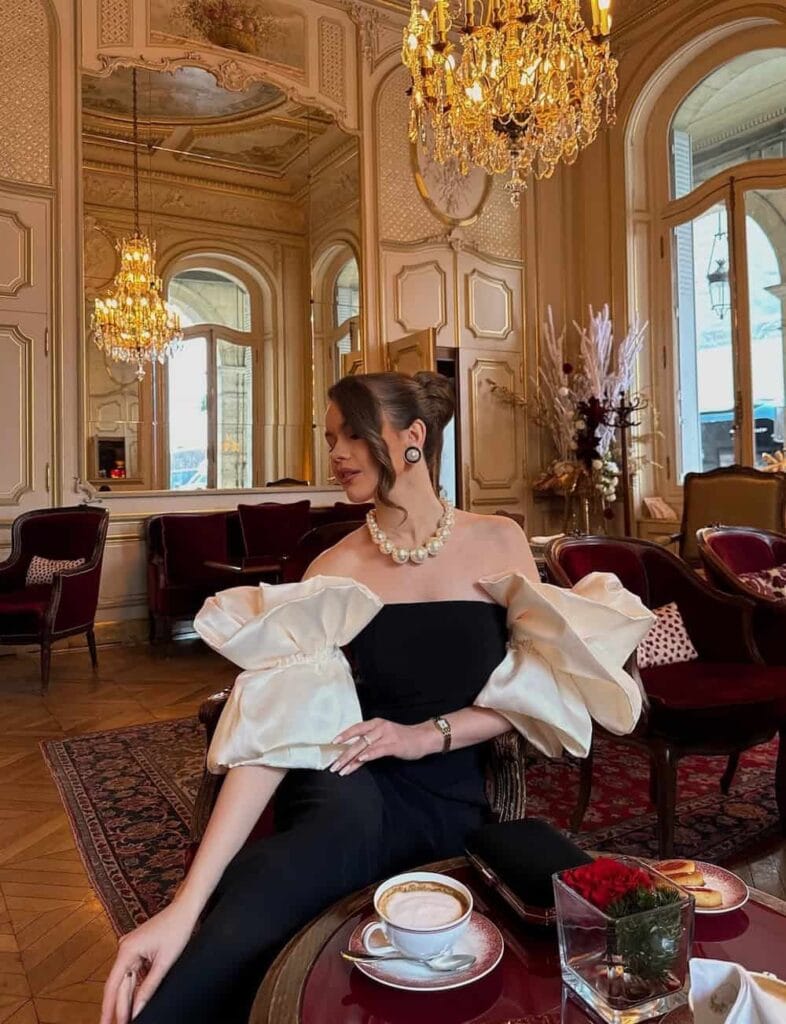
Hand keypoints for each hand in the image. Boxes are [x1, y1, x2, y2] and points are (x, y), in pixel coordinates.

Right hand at [99, 899, 198, 1023]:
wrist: (184, 909)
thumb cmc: (177, 930)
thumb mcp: (164, 962)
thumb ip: (149, 988)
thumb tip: (137, 1010)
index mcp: (127, 950)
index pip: (112, 986)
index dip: (108, 1008)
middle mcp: (124, 949)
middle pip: (119, 985)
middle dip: (117, 1008)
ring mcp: (129, 949)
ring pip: (125, 980)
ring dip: (124, 1000)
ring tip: (122, 1021)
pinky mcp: (137, 950)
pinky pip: (132, 973)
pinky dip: (132, 988)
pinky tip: (131, 1004)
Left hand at [329, 717, 436, 775]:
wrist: (423, 737)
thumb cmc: (402, 738)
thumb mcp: (384, 735)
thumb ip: (371, 741)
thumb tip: (353, 752)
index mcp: (376, 723)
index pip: (356, 728)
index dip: (344, 735)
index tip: (332, 743)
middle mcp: (380, 727)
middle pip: (358, 740)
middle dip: (344, 754)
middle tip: (333, 765)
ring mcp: (387, 735)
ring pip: (365, 747)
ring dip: (352, 759)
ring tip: (342, 769)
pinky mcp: (394, 745)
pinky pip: (379, 750)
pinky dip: (369, 755)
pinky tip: (360, 760)